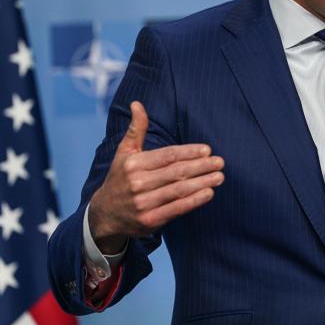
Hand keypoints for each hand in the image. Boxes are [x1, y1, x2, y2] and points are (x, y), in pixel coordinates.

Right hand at [88, 101, 224, 253]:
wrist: (105, 214)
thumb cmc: (120, 178)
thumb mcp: (124, 152)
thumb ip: (136, 129)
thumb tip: (137, 103)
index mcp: (133, 164)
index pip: (167, 156)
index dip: (188, 152)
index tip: (207, 150)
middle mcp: (138, 183)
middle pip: (176, 172)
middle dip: (201, 166)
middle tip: (220, 162)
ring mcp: (143, 203)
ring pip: (179, 190)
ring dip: (202, 183)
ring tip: (219, 176)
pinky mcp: (150, 220)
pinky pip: (176, 209)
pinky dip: (194, 201)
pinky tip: (208, 193)